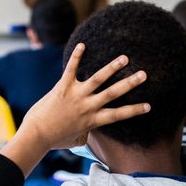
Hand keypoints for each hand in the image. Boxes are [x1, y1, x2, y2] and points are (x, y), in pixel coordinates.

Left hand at [21, 43, 149, 148]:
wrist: (36, 135)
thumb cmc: (55, 139)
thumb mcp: (76, 140)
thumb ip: (86, 134)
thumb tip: (88, 132)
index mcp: (92, 120)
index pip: (119, 115)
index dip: (135, 110)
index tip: (149, 105)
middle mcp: (87, 107)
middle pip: (113, 93)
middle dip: (130, 83)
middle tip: (143, 74)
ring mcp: (76, 95)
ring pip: (98, 79)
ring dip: (112, 67)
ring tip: (124, 58)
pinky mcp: (63, 87)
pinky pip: (72, 69)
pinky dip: (77, 56)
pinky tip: (82, 44)